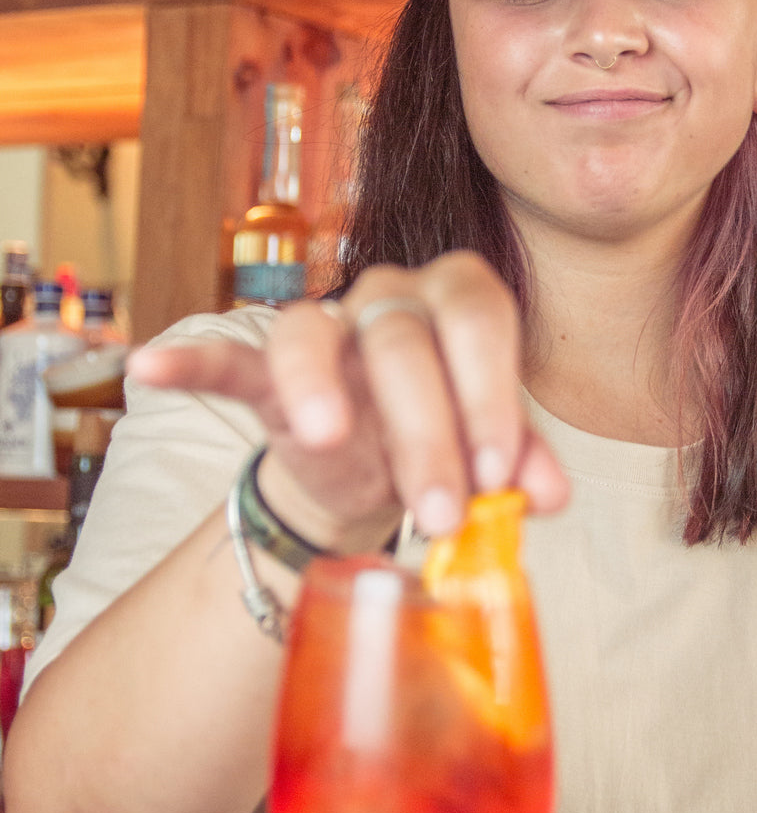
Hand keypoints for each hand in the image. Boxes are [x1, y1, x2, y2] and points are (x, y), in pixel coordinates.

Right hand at [127, 254, 570, 543]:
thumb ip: (518, 464)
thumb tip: (549, 499)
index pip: (480, 318)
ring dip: (321, 388)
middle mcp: (392, 298)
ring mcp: (327, 329)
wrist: (376, 461)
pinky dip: (191, 362)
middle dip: (427, 430)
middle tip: (443, 514)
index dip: (490, 391)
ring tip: (329, 438)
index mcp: (457, 303)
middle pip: (403, 339)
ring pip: (314, 331)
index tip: (495, 475)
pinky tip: (151, 368)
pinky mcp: (267, 370)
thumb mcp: (483, 450)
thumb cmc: (443, 438)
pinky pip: (228, 356)